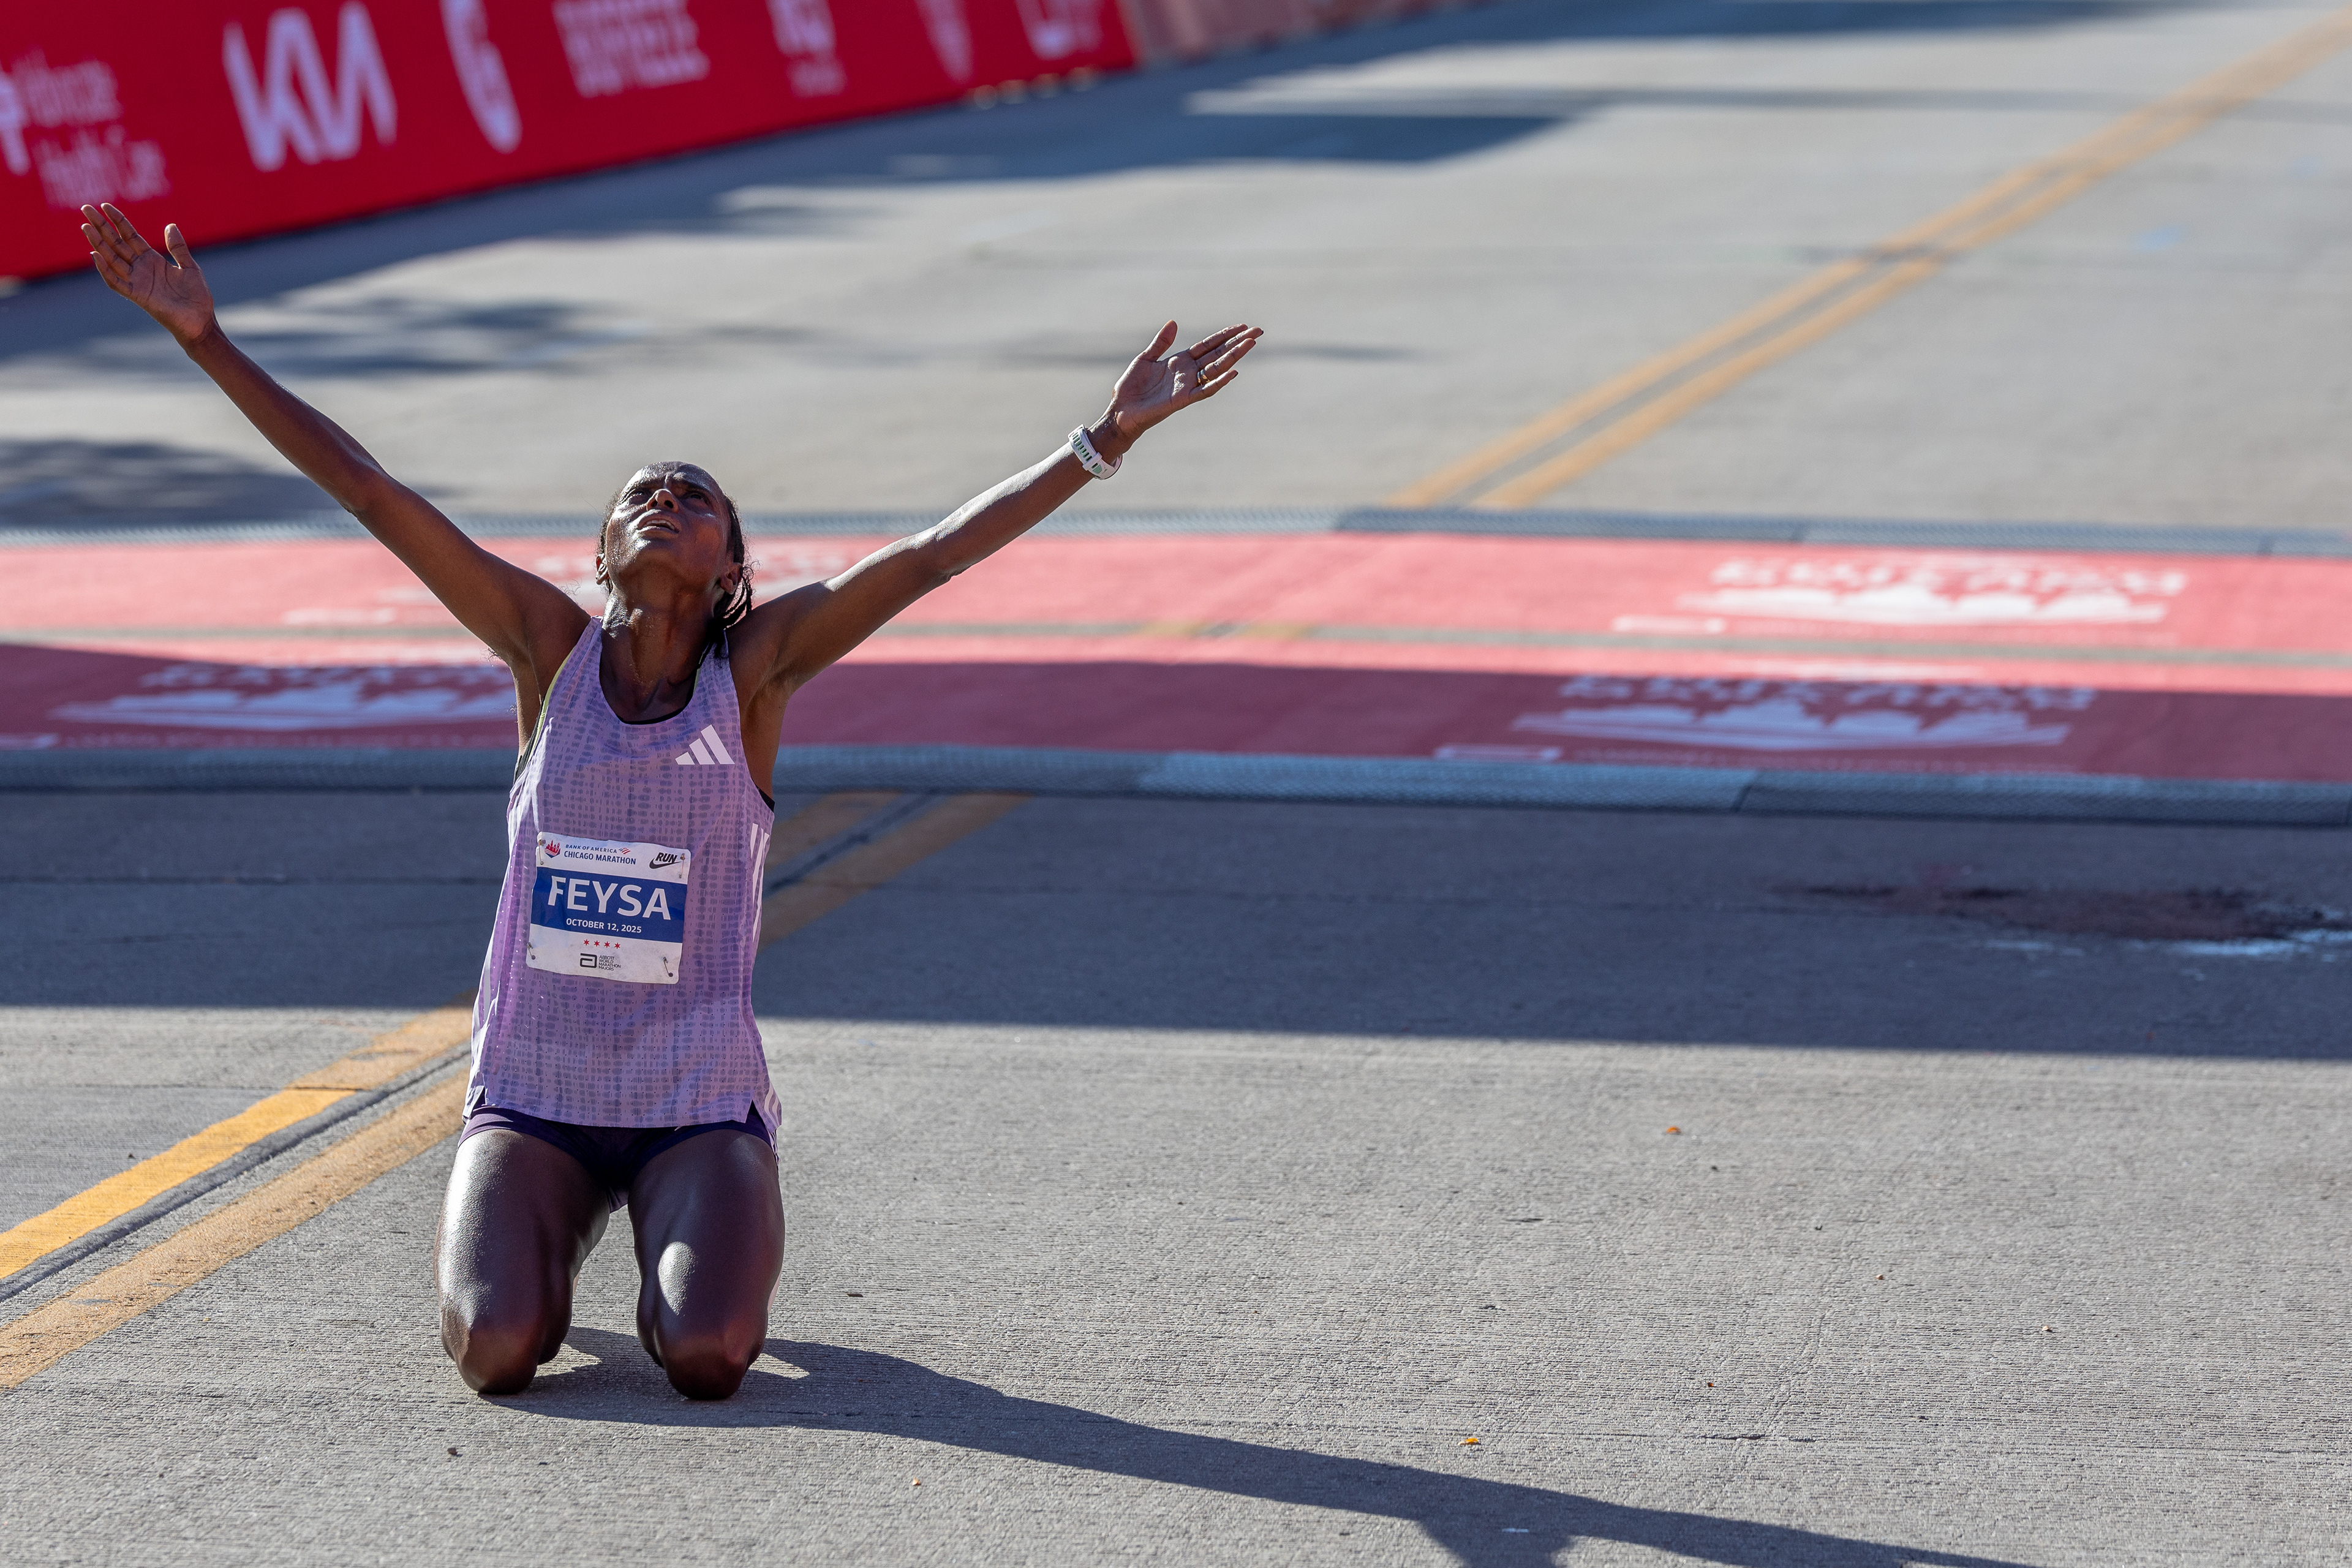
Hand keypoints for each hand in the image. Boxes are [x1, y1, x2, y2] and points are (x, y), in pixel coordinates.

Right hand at [82, 204, 215, 345]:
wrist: (200, 321)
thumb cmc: (196, 297)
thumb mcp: (189, 267)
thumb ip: (178, 248)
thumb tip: (170, 225)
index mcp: (152, 259)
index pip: (129, 235)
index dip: (118, 221)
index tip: (105, 205)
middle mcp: (141, 268)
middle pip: (116, 243)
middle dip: (101, 226)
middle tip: (85, 208)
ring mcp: (137, 281)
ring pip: (111, 259)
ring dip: (98, 243)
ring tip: (85, 227)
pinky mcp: (138, 296)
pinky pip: (117, 282)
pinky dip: (106, 270)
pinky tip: (96, 256)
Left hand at [1099, 321, 1260, 453]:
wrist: (1121, 410)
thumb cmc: (1131, 387)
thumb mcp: (1146, 358)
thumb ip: (1161, 343)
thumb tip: (1174, 322)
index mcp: (1181, 361)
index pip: (1209, 345)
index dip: (1225, 335)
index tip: (1242, 326)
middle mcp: (1188, 372)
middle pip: (1219, 354)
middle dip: (1238, 342)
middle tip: (1258, 331)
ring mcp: (1188, 385)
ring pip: (1217, 368)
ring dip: (1234, 356)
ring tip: (1251, 343)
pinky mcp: (1183, 399)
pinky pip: (1205, 390)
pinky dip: (1220, 381)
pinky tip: (1234, 371)